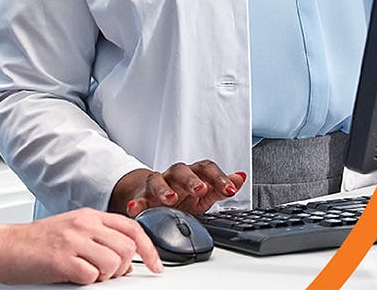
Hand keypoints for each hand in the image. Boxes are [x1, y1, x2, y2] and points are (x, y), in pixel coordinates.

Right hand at [0, 208, 162, 284]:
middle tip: (103, 273)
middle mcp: (83, 225)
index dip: (150, 248)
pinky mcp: (61, 260)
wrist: (0, 246)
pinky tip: (71, 277)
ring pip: (114, 263)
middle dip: (122, 267)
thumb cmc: (32, 243)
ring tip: (85, 274)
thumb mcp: (69, 231)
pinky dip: (86, 282)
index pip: (132, 227)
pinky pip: (92, 276)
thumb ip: (97, 239)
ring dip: (104, 276)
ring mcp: (73, 241)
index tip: (157, 265)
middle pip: (127, 248)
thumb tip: (124, 260)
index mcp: (87, 216)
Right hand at [109, 161, 246, 216]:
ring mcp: (156, 185)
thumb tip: (241, 177)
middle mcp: (174, 176)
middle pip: (182, 171)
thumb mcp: (204, 194)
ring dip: (164, 189)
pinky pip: (138, 199)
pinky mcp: (141, 198)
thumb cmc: (181, 195)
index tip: (230, 189)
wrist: (153, 196)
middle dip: (192, 180)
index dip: (219, 178)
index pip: (206, 169)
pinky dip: (136, 203)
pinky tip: (135, 208)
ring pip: (158, 181)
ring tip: (170, 199)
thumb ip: (220, 187)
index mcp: (192, 174)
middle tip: (200, 189)